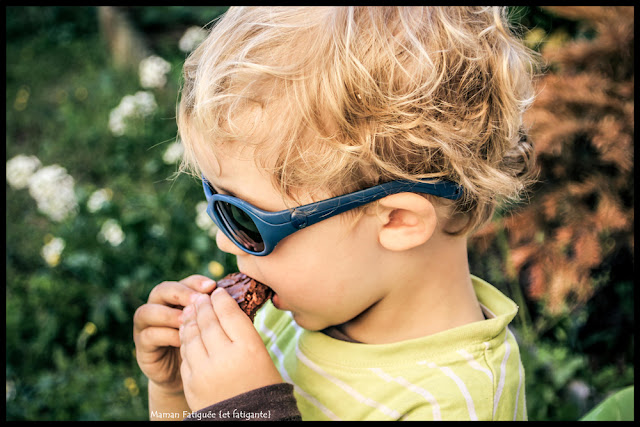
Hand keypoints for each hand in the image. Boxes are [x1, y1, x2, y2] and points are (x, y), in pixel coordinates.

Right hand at [133, 275, 216, 394]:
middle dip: (180, 292)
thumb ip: (217, 313)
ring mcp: (147, 327)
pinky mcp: (142, 347)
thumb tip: (236, 299)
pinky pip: (149, 335)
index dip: (196, 282)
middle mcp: (159, 308)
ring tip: (186, 319)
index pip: (185, 282)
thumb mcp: (211, 328)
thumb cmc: (204, 348)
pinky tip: (181, 340)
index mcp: (179, 299)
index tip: (212, 286)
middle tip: (196, 300)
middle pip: (162, 290)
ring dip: (168, 314)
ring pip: (147, 311)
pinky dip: (165, 335)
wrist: (189, 379)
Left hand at [179, 288, 282, 410]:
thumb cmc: (261, 384)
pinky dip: (186, 339)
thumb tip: (225, 308)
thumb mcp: (261, 355)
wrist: (249, 420)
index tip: (218, 292)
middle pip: (209, 321)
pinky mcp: (192, 382)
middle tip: (201, 296)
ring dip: (191, 319)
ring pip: (192, 335)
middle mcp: (226, 356)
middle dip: (203, 305)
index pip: (229, 313)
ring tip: (192, 310)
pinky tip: (188, 332)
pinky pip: (186, 354)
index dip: (221, 299)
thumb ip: (242, 333)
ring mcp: (206, 370)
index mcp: (249, 348)